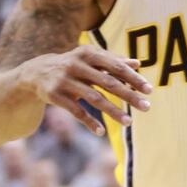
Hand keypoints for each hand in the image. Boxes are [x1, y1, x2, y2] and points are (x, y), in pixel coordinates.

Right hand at [21, 45, 151, 136]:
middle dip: (129, 96)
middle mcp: (76, 65)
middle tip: (147, 107)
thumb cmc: (74, 66)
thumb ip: (114, 62)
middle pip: (108, 83)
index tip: (149, 90)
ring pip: (94, 99)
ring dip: (113, 112)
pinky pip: (76, 111)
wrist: (36, 71)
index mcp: (88, 54)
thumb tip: (138, 63)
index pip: (116, 67)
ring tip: (129, 123)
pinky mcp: (54, 95)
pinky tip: (101, 132)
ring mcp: (64, 81)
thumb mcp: (91, 60)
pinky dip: (89, 122)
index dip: (133, 78)